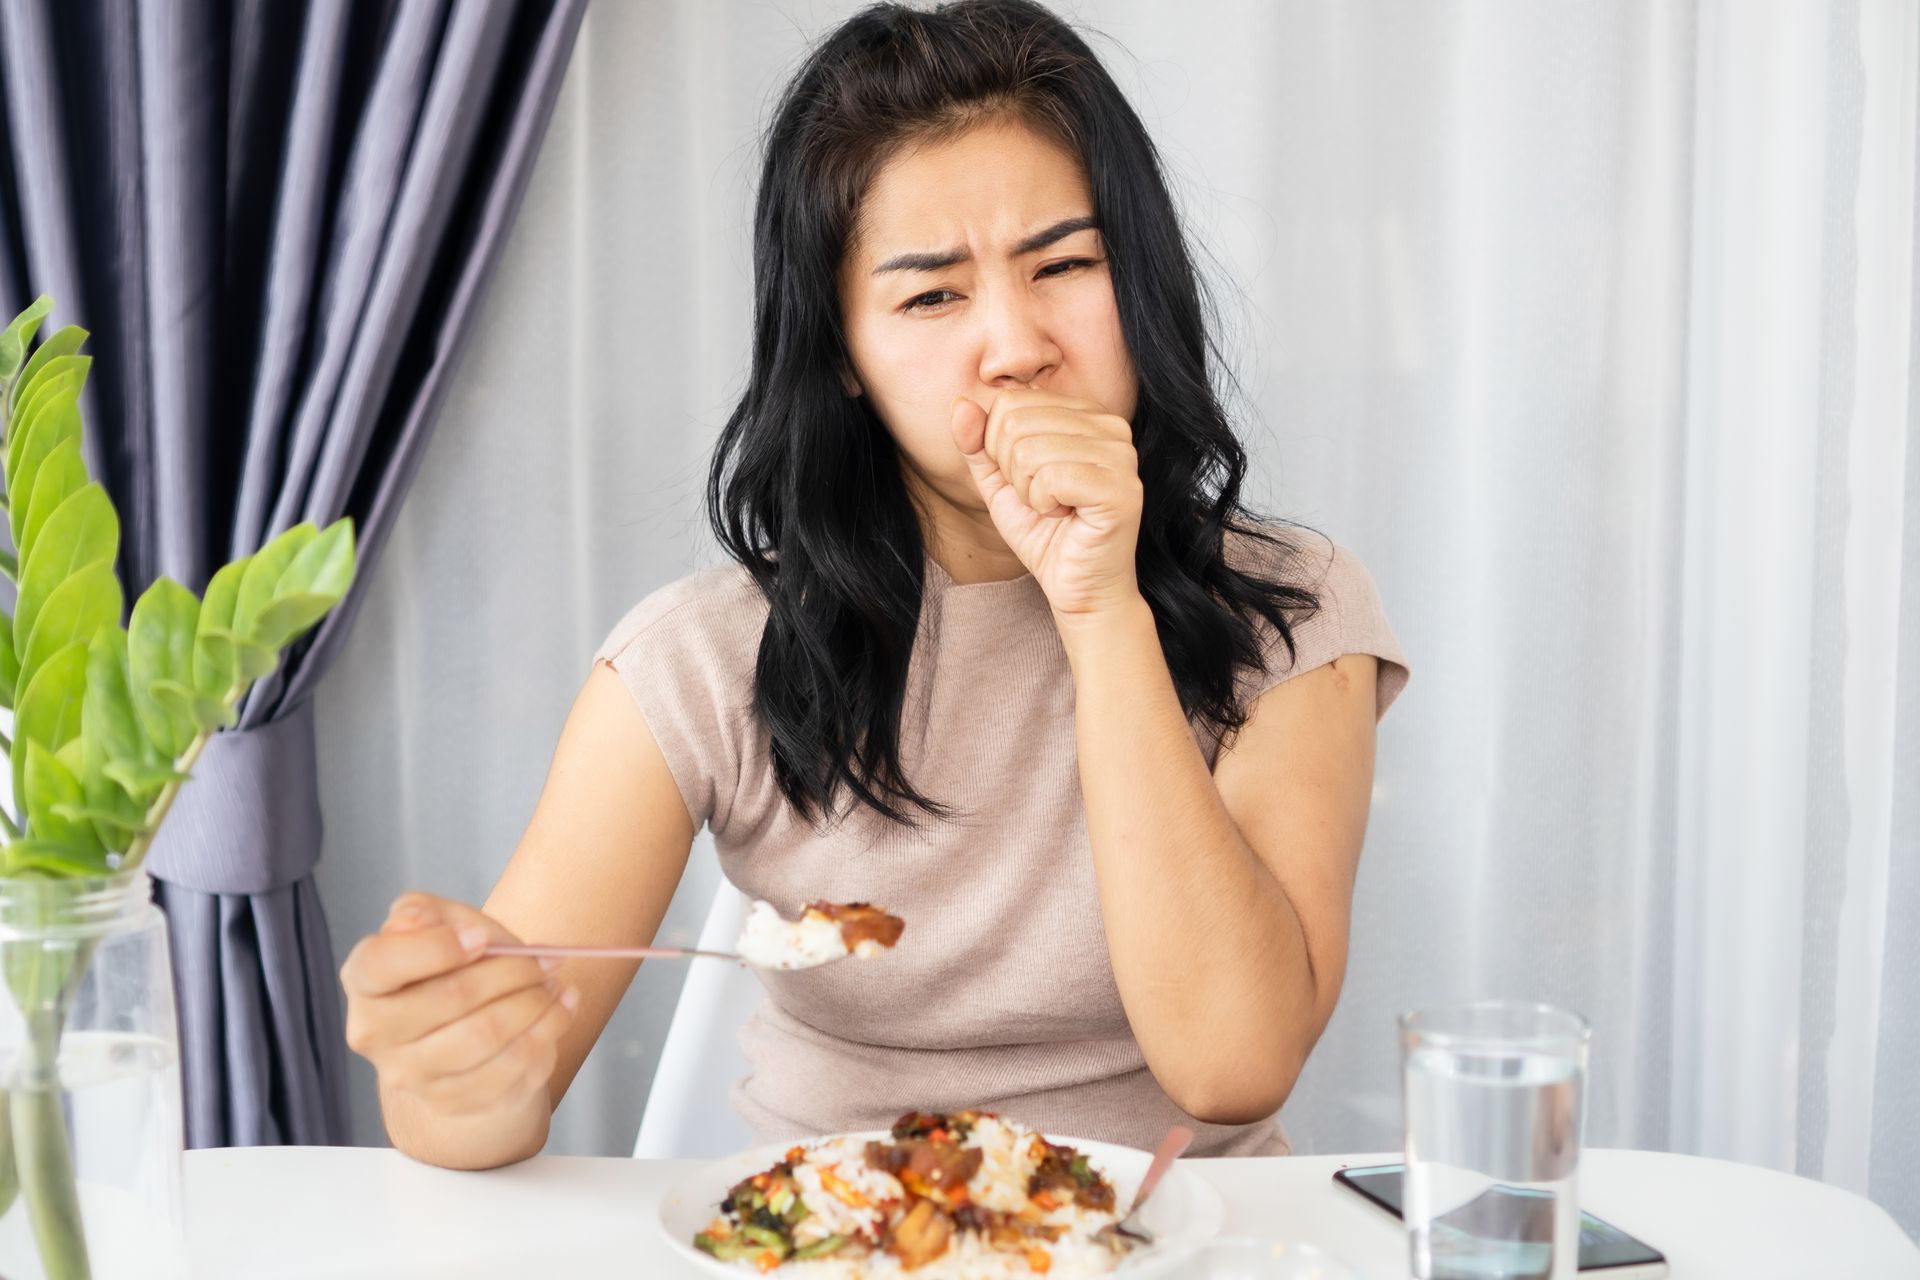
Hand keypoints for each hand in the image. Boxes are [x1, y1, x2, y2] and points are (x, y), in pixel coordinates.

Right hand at [340, 892, 577, 1117]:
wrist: (464, 1028)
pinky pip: (509, 1067)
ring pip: (485, 1035)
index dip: (436, 948)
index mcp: (364, 980)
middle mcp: (374, 1032)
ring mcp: (410, 1074)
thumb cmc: (451, 964)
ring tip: (554, 981)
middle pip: (450, 997)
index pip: (381, 964)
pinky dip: (547, 1031)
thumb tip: (415, 919)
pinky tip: (560, 1009)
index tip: (480, 938)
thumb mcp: (440, 922)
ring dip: (534, 1003)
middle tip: (544, 958)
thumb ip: (426, 912)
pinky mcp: (450, 1100)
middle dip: (511, 972)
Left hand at [950, 387, 1143, 619]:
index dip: (999, 449)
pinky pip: (1050, 478)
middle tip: (1041, 499)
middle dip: (1012, 472)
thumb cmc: (1044, 533)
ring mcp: (1120, 454)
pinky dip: (1043, 505)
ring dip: (1028, 492)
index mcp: (1085, 413)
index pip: (1010, 402)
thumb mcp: (999, 482)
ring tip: (1055, 509)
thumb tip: (959, 403)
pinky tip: (1066, 516)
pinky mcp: (1121, 487)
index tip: (1029, 480)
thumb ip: (978, 443)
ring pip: (1030, 451)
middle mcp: (1110, 425)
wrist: (1078, 587)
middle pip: (1016, 423)